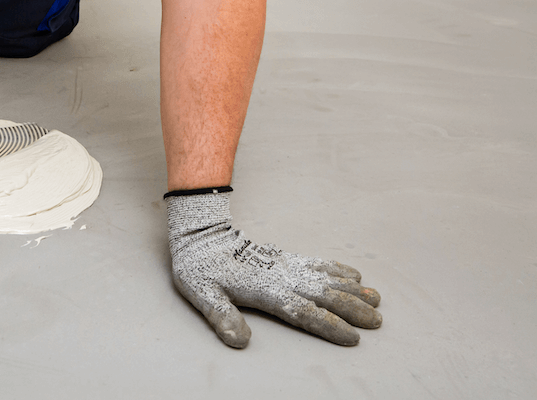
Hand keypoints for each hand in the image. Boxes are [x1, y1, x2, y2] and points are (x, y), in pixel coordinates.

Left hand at [165, 189, 381, 347]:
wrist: (199, 235)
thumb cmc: (199, 268)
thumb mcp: (202, 294)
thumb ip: (221, 317)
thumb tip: (240, 341)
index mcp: (265, 290)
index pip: (303, 312)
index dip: (328, 326)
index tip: (353, 338)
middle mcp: (281, 276)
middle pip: (323, 295)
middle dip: (352, 309)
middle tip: (378, 321)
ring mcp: (285, 265)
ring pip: (325, 278)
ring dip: (352, 289)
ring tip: (377, 299)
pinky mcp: (284, 257)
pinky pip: (316, 262)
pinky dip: (338, 268)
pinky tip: (354, 275)